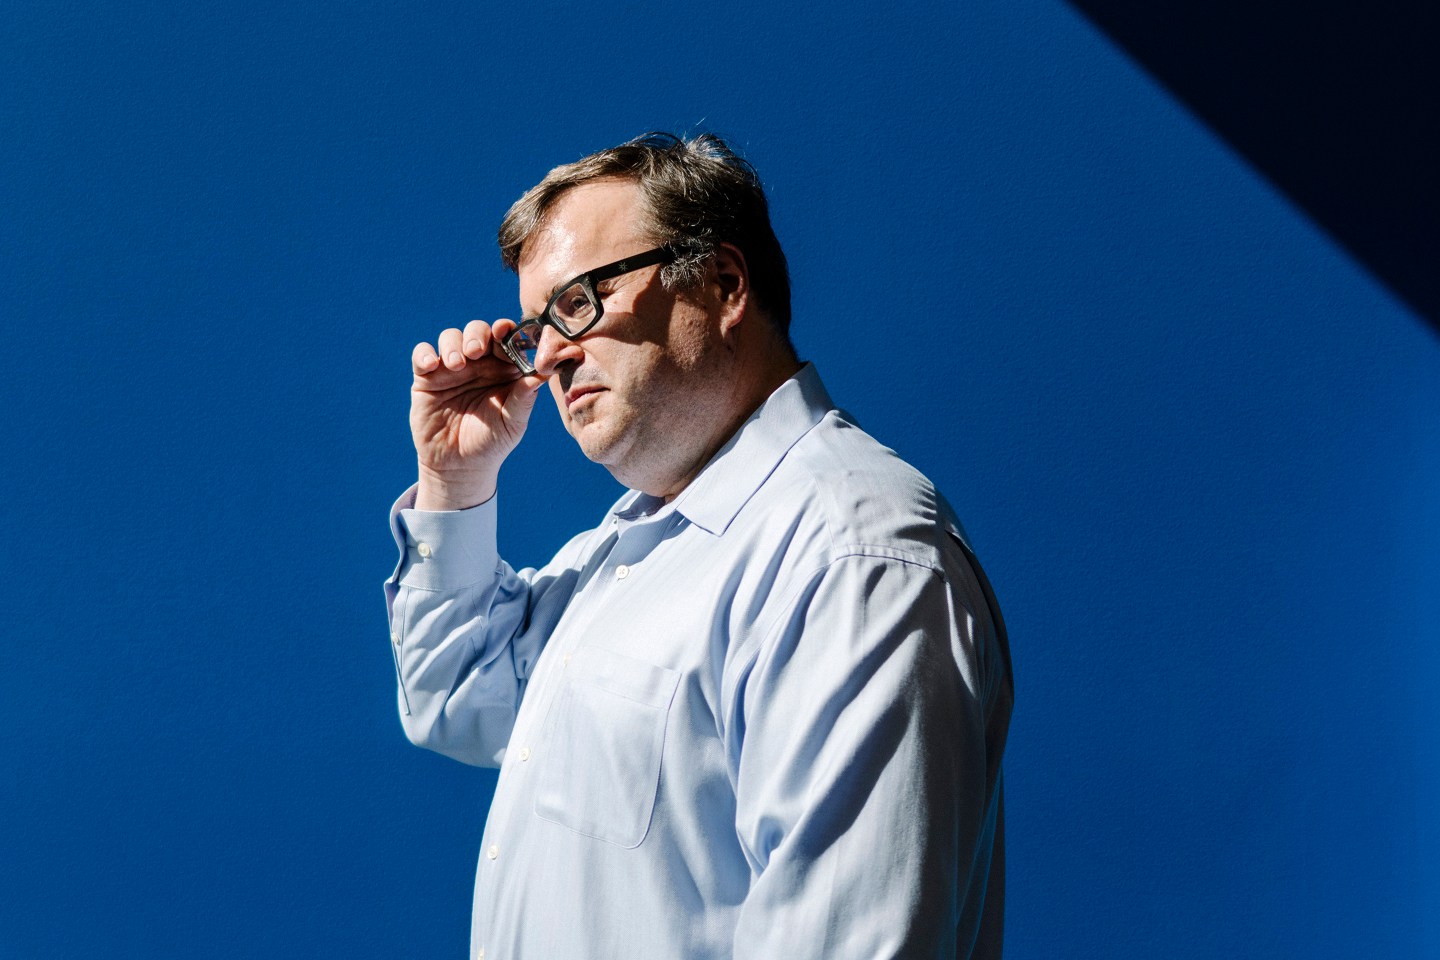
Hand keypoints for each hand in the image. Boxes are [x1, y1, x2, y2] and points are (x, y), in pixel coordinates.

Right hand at [409, 319, 545, 509]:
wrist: (459, 466)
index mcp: (504, 369)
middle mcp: (478, 364)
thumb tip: (544, 372)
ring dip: (453, 344)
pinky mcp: (427, 378)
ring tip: (458, 365)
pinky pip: (422, 354)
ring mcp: (451, 369)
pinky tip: (432, 366)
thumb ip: (525, 397)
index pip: (505, 339)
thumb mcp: (512, 422)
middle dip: (478, 334)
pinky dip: (425, 354)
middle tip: (477, 350)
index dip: (506, 331)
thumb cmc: (492, 443)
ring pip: (450, 337)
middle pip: (477, 330)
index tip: (505, 331)